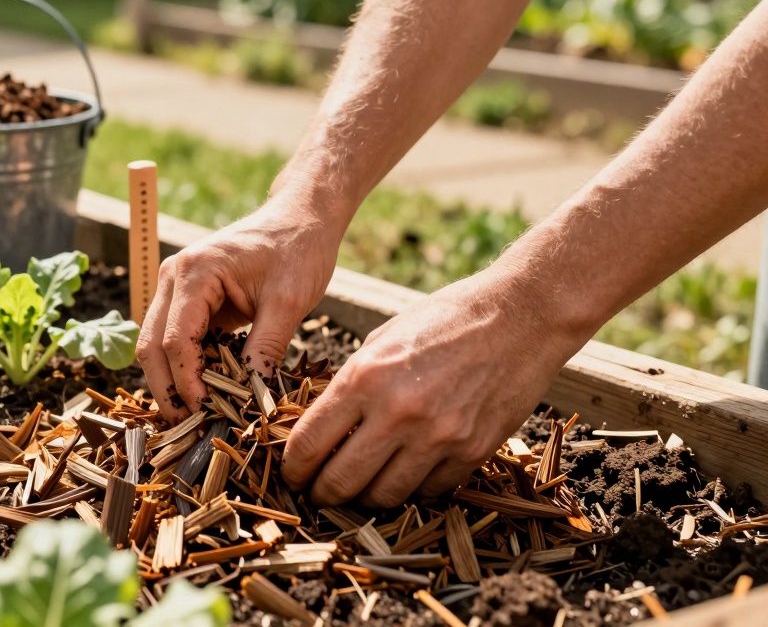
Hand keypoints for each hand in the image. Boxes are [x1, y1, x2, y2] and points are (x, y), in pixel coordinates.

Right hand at [136, 190, 342, 421]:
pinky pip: (175, 339)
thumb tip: (252, 399)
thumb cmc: (297, 249)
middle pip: (152, 345)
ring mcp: (176, 287)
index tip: (204, 414)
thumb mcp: (288, 301)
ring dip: (172, 380)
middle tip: (188, 426)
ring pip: (156, 344)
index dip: (186, 382)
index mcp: (194, 272)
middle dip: (167, 388)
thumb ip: (266, 348)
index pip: (176, 340)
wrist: (300, 217)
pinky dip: (185, 366)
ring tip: (195, 415)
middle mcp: (173, 277)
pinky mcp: (187, 299)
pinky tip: (205, 391)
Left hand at [281, 269, 590, 507]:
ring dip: (364, 497)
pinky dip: (411, 488)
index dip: (293, 467)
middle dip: (321, 493)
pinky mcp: (472, 453)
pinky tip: (404, 473)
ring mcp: (438, 438)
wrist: (521, 316)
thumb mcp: (381, 340)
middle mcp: (398, 413)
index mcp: (365, 377)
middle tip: (317, 493)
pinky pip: (428, 490)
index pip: (309, 443)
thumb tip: (320, 426)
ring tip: (358, 488)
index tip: (292, 473)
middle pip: (340, 481)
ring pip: (383, 496)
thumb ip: (350, 384)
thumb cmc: (445, 319)